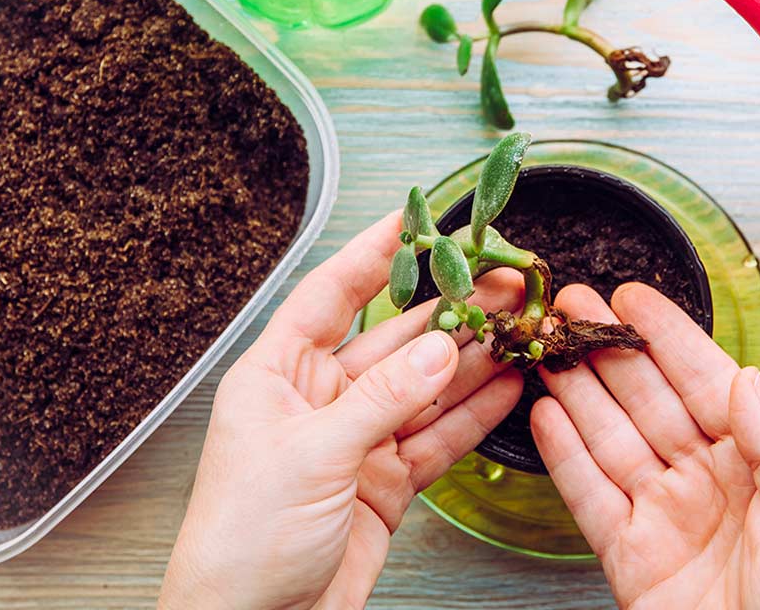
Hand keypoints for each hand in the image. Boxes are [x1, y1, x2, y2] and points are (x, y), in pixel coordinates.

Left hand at [159, 212, 523, 609]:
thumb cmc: (242, 540)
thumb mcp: (313, 455)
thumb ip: (384, 398)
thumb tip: (442, 348)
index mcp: (278, 375)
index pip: (332, 295)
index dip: (374, 254)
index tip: (416, 217)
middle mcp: (320, 400)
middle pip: (394, 339)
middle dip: (448, 310)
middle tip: (499, 281)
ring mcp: (358, 440)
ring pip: (425, 387)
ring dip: (471, 359)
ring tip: (516, 326)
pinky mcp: (386, 481)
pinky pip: (438, 436)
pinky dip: (473, 414)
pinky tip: (506, 386)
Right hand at [531, 283, 759, 609]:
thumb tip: (745, 379)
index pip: (706, 382)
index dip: (668, 338)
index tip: (633, 298)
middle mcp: (708, 481)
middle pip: (648, 400)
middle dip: (609, 349)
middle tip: (571, 305)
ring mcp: (665, 516)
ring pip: (611, 438)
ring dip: (577, 390)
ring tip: (548, 347)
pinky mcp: (630, 557)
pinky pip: (590, 496)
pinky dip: (564, 455)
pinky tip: (545, 415)